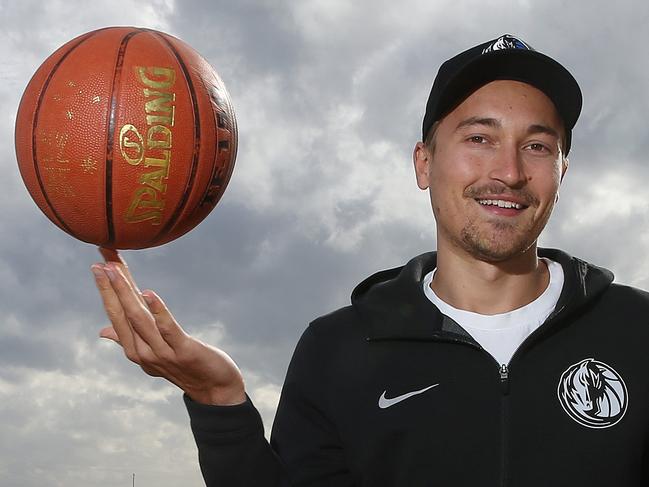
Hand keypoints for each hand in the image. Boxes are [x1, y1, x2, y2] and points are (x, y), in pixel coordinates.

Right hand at [92, 248, 245, 405]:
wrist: (215, 389)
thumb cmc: (184, 367)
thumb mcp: (152, 355)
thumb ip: (129, 339)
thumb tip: (102, 331)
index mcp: (134, 349)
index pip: (115, 315)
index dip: (106, 290)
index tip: (98, 265)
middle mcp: (143, 352)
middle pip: (122, 315)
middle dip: (110, 288)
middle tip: (100, 262)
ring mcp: (162, 353)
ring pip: (139, 319)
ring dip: (127, 293)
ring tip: (116, 271)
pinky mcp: (183, 351)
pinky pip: (168, 329)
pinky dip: (158, 311)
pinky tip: (149, 294)